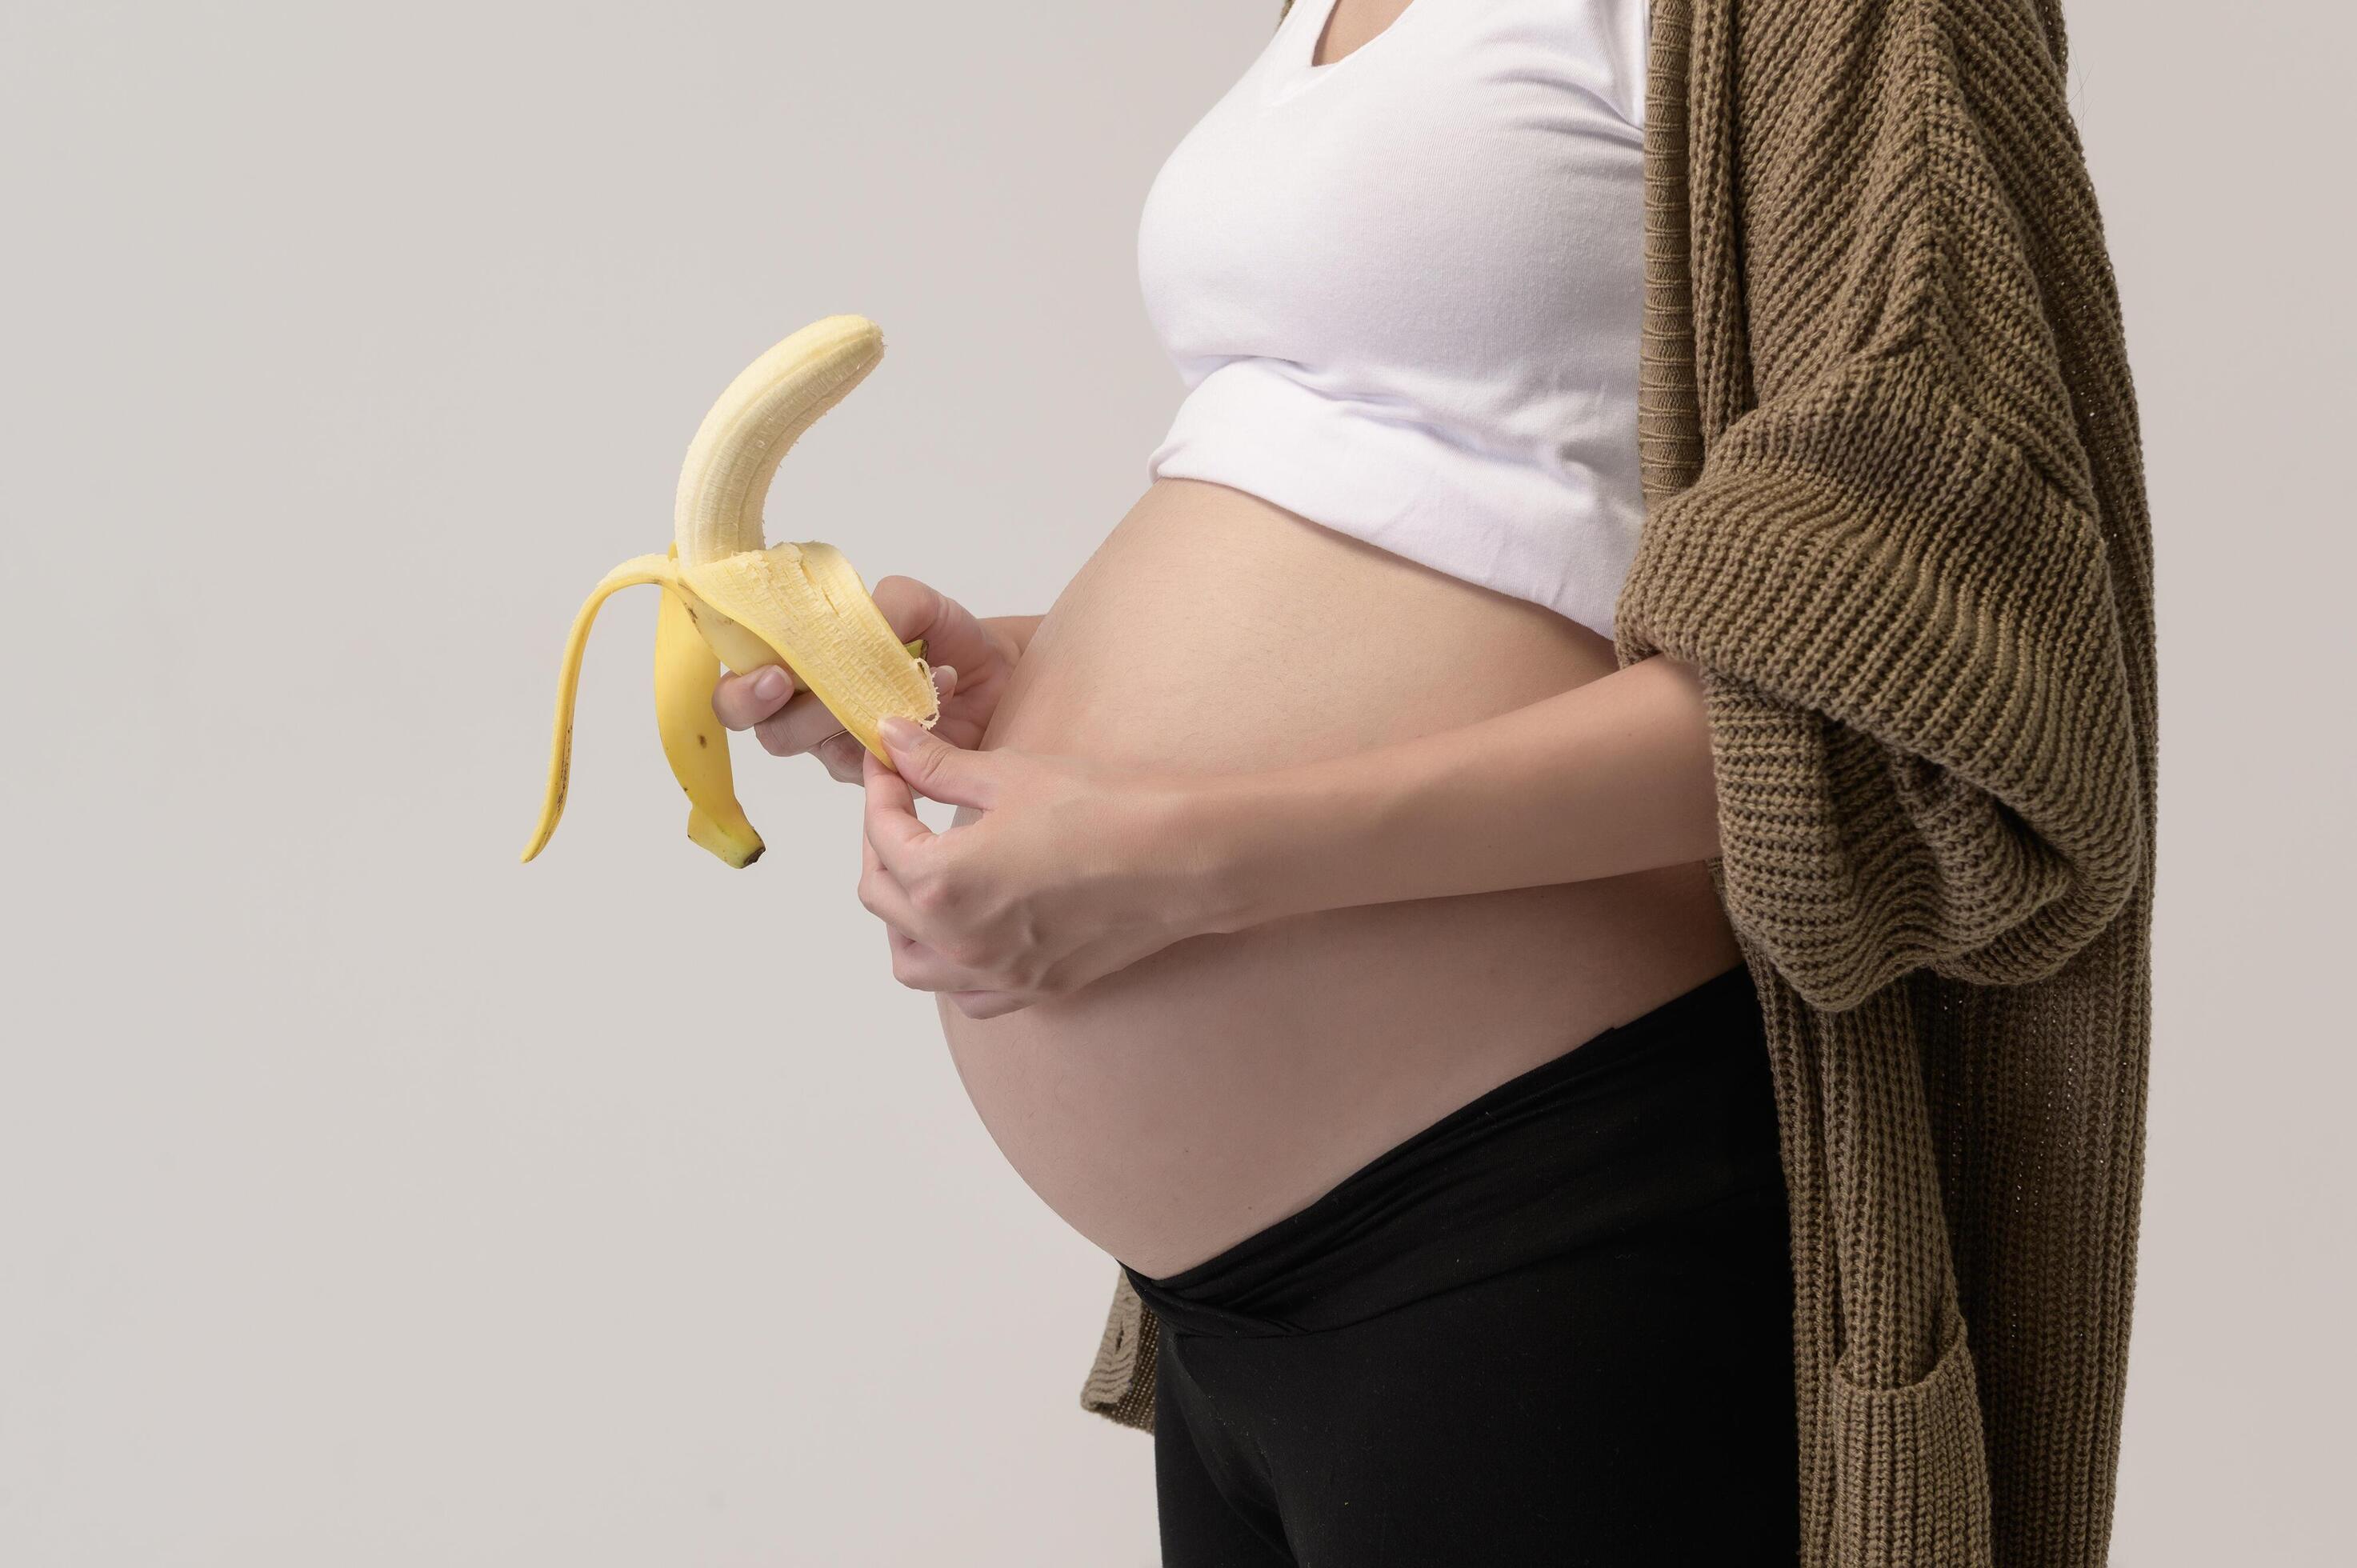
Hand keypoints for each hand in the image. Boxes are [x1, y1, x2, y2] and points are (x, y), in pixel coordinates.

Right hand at [711, 575, 1017, 783]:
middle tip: (796, 684)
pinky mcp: (890, 776)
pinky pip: (879, 764)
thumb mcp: (922, 607)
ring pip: (823, 751)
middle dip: (777, 711)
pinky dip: (906, 727)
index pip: (742, 690)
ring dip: (849, 712)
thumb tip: (867, 623)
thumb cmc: (948, 640)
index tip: (774, 673)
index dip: (741, 690)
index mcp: (804, 672)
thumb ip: (889, 604)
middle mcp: (815, 718)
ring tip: (901, 677)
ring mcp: (851, 752)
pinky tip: (936, 693)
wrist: (1002, 678)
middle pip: (769, 730)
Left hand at [857, 716, 1214, 1019]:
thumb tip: (892, 738)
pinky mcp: (1034, 987)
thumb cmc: (1107, 810)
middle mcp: (959, 940)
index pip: (881, 831)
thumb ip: (938, 764)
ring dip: (900, 918)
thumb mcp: (1010, 775)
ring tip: (921, 873)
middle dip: (880, 844)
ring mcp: (996, 972)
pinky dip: (949, 968)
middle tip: (902, 804)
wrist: (1186, 859)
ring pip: (911, 962)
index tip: (891, 759)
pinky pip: (965, 996)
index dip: (880, 786)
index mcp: (943, 881)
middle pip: (879, 897)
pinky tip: (965, 928)